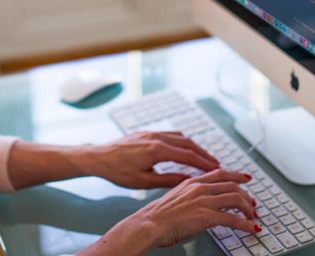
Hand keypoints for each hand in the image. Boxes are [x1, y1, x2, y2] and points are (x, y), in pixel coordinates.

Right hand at [80, 169, 257, 254]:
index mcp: (192, 182)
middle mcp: (200, 188)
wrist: (148, 224)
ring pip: (236, 199)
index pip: (220, 173)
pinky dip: (246, 225)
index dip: (236, 175)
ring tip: (253, 218)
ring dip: (249, 209)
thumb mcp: (175, 199)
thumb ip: (190, 198)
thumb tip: (200, 206)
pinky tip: (251, 229)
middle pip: (233, 185)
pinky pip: (234, 219)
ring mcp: (204, 201)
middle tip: (253, 204)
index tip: (246, 177)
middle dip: (247, 195)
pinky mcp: (207, 216)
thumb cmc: (157, 217)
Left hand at [81, 131, 220, 188]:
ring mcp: (151, 132)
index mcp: (156, 150)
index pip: (188, 155)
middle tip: (217, 165)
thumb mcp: (145, 181)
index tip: (217, 170)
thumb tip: (189, 181)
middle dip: (204, 154)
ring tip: (205, 158)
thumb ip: (169, 180)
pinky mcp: (146, 132)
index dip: (204, 163)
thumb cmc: (117, 172)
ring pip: (180, 137)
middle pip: (188, 143)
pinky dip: (182, 141)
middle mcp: (156, 137)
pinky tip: (185, 148)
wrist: (98, 158)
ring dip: (194, 146)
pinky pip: (170, 134)